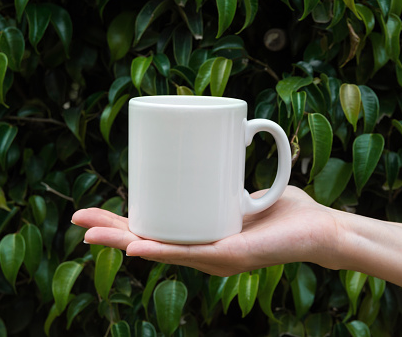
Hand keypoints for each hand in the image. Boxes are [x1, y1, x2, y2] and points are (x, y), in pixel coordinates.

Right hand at [71, 186, 340, 275]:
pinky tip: (134, 245)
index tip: (98, 210)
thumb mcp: (243, 191)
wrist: (322, 230)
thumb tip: (211, 145)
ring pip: (158, 248)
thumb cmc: (287, 213)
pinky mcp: (229, 255)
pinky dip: (160, 249)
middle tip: (79, 219)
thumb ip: (225, 176)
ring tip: (90, 232)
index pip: (154, 229)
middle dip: (111, 230)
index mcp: (199, 235)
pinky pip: (187, 253)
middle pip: (147, 239)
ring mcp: (213, 256)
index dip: (124, 221)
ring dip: (123, 240)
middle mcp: (201, 249)